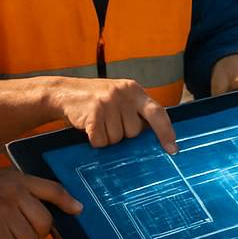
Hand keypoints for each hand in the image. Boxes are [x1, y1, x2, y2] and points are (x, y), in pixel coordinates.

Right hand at [0, 169, 80, 238]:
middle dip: (36, 236)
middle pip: (45, 222)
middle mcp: (13, 192)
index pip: (51, 188)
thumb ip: (19, 191)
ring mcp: (4, 211)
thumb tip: (46, 213)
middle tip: (20, 237)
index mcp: (16, 178)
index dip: (67, 201)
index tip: (78, 210)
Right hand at [48, 77, 176, 152]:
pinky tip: (89, 127)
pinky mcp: (92, 113)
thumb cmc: (98, 100)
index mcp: (134, 90)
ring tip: (99, 123)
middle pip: (134, 132)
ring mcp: (107, 102)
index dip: (166, 131)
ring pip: (117, 139)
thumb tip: (156, 138)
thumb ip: (137, 111)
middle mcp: (123, 94)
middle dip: (123, 134)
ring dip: (107, 138)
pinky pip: (100, 141)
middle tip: (110, 122)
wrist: (65, 92)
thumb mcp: (121, 97)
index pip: (157, 112)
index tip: (173, 148)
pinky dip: (95, 140)